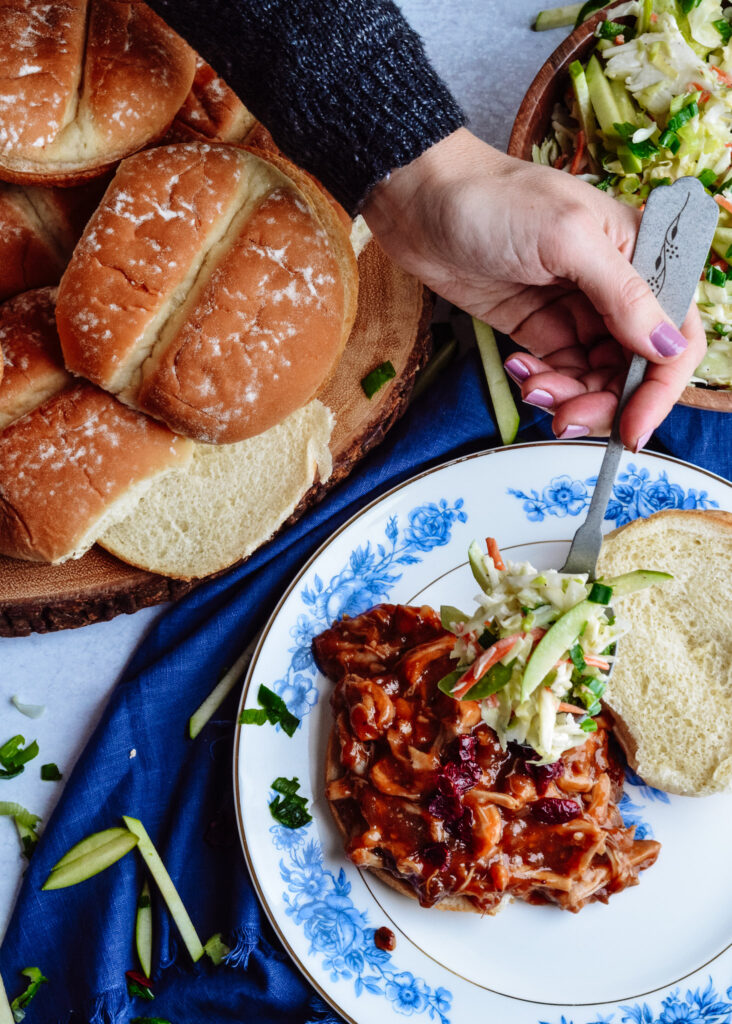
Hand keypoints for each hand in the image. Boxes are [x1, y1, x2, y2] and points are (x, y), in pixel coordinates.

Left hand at [361, 128, 705, 450]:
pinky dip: (541, 382)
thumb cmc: (493, 198)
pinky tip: (518, 368)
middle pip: (634, 369)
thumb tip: (667, 346)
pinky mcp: (539, 327)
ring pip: (594, 378)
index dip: (659, 389)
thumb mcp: (566, 238)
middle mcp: (616, 288)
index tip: (633, 430)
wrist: (421, 201)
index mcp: (641, 255)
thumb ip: (623, 295)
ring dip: (568, 396)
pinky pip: (558, 372)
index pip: (674, 335)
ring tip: (532, 386)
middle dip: (604, 402)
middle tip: (566, 418)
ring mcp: (576, 310)